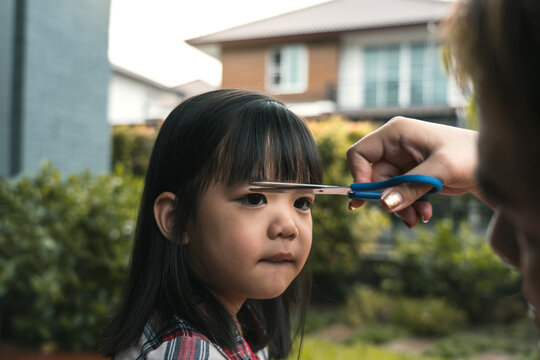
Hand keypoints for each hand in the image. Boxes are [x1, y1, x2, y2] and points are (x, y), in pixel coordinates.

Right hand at [347, 117, 480, 226]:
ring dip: (401, 207)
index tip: (369, 198)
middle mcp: (394, 145)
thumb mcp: (439, 171)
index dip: (359, 176)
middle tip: (405, 217)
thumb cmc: (469, 156)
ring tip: (420, 218)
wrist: (490, 166)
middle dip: (388, 199)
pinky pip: (399, 194)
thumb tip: (384, 204)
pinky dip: (409, 206)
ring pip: (386, 189)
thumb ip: (410, 187)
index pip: (360, 153)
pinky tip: (425, 213)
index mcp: (395, 133)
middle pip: (373, 177)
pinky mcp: (410, 174)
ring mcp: (402, 160)